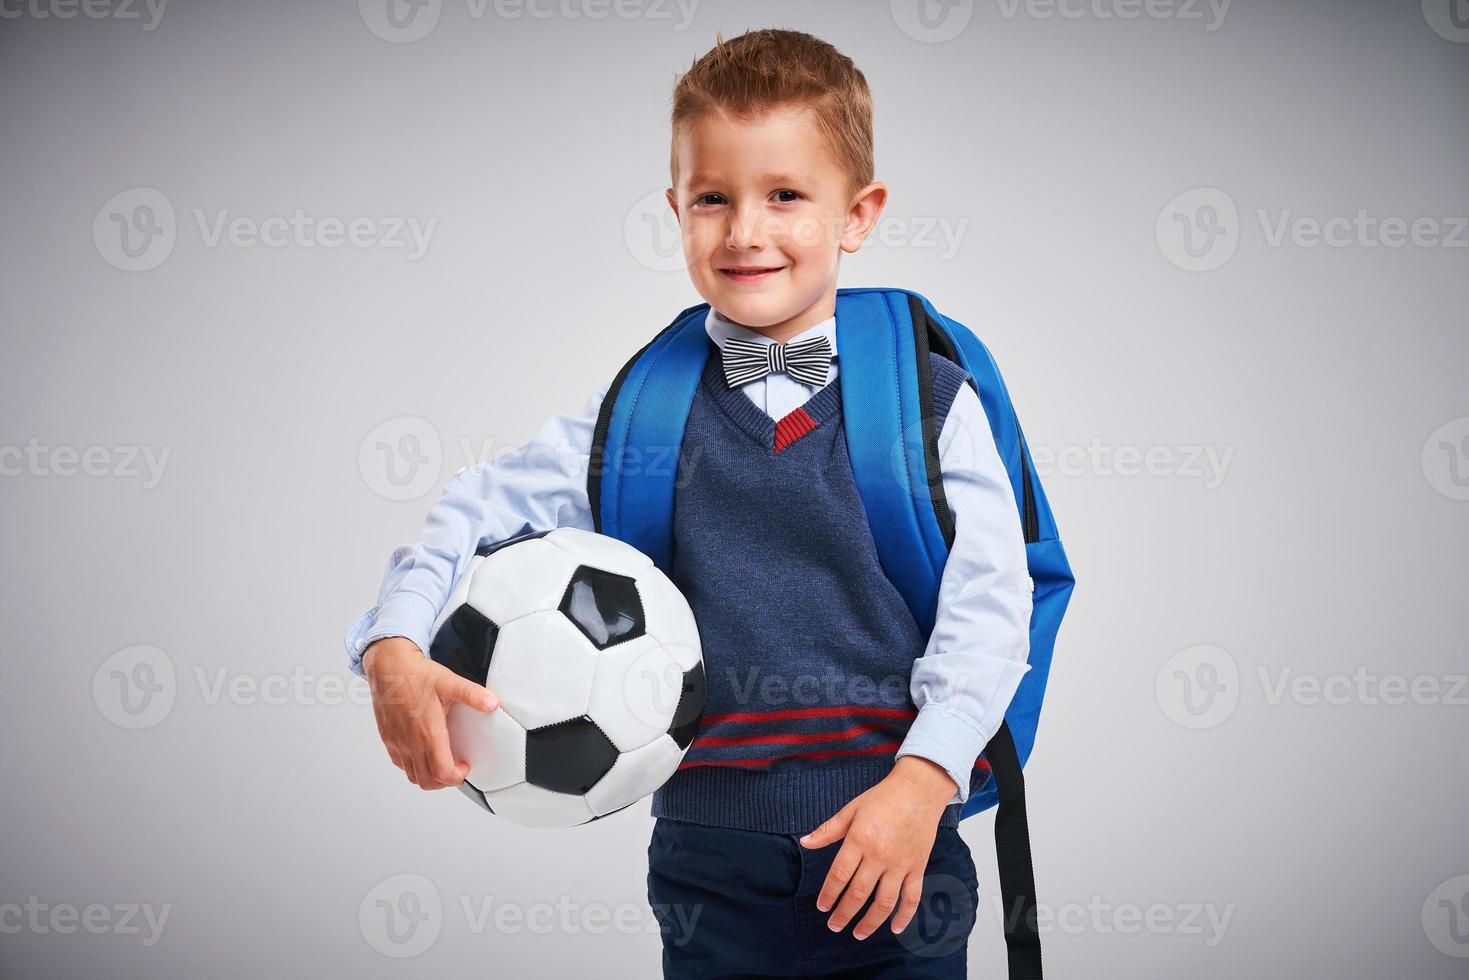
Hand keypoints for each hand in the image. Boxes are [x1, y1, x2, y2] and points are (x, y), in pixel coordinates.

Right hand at [363, 636, 498, 790]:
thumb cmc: (416, 675)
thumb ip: (473, 695)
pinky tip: (422, 753)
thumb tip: (492, 703)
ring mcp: (397, 742)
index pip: (442, 773)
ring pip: (412, 776)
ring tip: (441, 763)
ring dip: (429, 776)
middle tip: (455, 768)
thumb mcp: (450, 682)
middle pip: (427, 781)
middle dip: (445, 781)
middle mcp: (410, 742)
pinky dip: (413, 766)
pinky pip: (400, 764)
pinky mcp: (388, 738)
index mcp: (428, 733)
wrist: (388, 666)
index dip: (457, 777)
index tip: (465, 766)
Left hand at [798, 757, 956, 939]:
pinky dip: (904, 916)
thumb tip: (805, 842)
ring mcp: (900, 864)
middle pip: (858, 893)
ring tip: (858, 933)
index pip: (839, 875)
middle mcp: (879, 855)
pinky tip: (895, 929)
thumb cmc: (883, 798)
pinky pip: (912, 897)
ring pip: (884, 902)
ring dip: (870, 922)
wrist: (918, 790)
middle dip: (844, 914)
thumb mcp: (851, 809)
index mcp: (859, 840)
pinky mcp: (917, 867)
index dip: (829, 894)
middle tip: (834, 925)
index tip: (822, 907)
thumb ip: (828, 830)